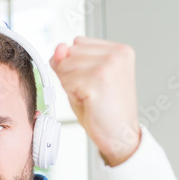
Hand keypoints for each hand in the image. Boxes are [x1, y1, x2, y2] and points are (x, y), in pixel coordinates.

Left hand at [49, 37, 140, 166]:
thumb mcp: (84, 79)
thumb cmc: (104, 111)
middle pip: (68, 53)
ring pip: (65, 66)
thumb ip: (68, 61)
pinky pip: (66, 81)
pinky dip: (72, 95)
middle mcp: (116, 53)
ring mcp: (109, 65)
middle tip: (92, 92)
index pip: (76, 43)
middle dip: (71, 74)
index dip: (75, 66)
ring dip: (70, 85)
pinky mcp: (98, 80)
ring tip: (90, 97)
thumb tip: (58, 48)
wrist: (119, 136)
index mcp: (119, 49)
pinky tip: (89, 102)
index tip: (94, 82)